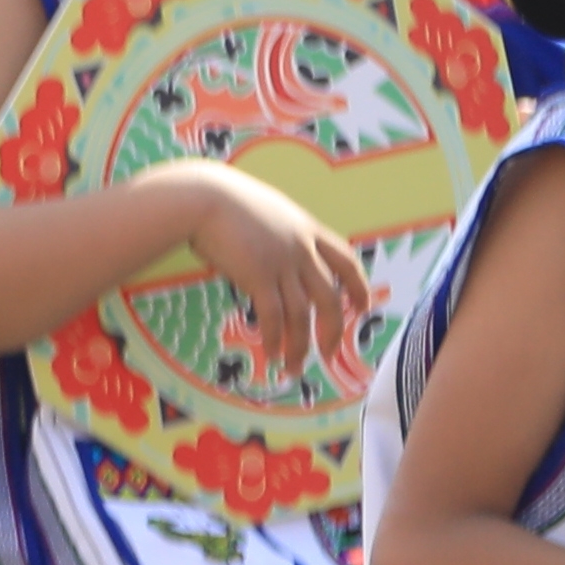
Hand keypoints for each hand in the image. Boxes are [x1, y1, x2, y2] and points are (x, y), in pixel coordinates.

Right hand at [166, 165, 374, 390]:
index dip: (358, 286)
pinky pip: (273, 314)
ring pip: (302, 313)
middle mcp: (302, 248)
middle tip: (328, 353)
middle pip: (330, 296)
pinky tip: (270, 354)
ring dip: (299, 345)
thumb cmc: (222, 200)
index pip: (346, 260)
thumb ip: (276, 231)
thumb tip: (269, 249)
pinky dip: (274, 338)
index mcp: (308, 229)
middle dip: (333, 329)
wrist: (202, 197)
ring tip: (293, 368)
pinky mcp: (258, 275)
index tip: (361, 307)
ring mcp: (282, 263)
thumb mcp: (264, 211)